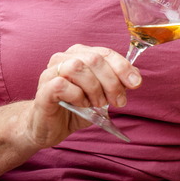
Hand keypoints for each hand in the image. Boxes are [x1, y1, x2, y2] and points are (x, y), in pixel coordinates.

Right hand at [25, 45, 141, 146]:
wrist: (48, 127)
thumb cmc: (75, 108)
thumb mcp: (101, 94)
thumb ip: (116, 83)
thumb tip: (134, 77)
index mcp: (80, 54)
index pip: (105, 53)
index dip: (123, 67)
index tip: (136, 84)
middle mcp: (64, 58)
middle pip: (94, 59)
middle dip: (112, 82)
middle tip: (118, 101)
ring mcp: (51, 72)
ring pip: (78, 68)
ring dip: (94, 89)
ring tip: (98, 104)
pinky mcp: (43, 89)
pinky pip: (62, 85)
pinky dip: (78, 96)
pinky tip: (81, 105)